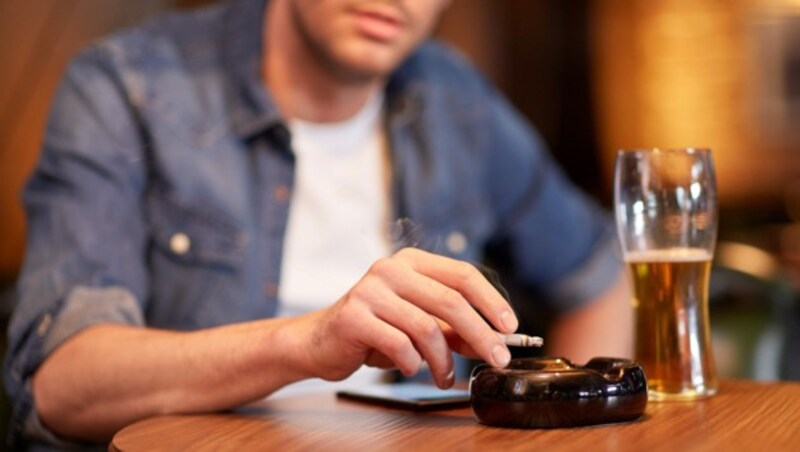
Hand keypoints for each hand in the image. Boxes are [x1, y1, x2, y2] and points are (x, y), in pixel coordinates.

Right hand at [301, 248, 518, 388]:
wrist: (320, 340)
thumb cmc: (374, 329)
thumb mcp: (418, 324)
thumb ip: (452, 329)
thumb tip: (492, 342)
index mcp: (411, 262)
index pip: (463, 274)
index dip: (491, 301)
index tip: (510, 327)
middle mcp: (391, 269)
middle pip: (451, 301)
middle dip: (480, 334)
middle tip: (497, 359)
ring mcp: (370, 291)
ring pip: (426, 328)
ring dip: (444, 360)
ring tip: (446, 378)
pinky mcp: (353, 316)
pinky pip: (399, 345)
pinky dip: (412, 363)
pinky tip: (411, 369)